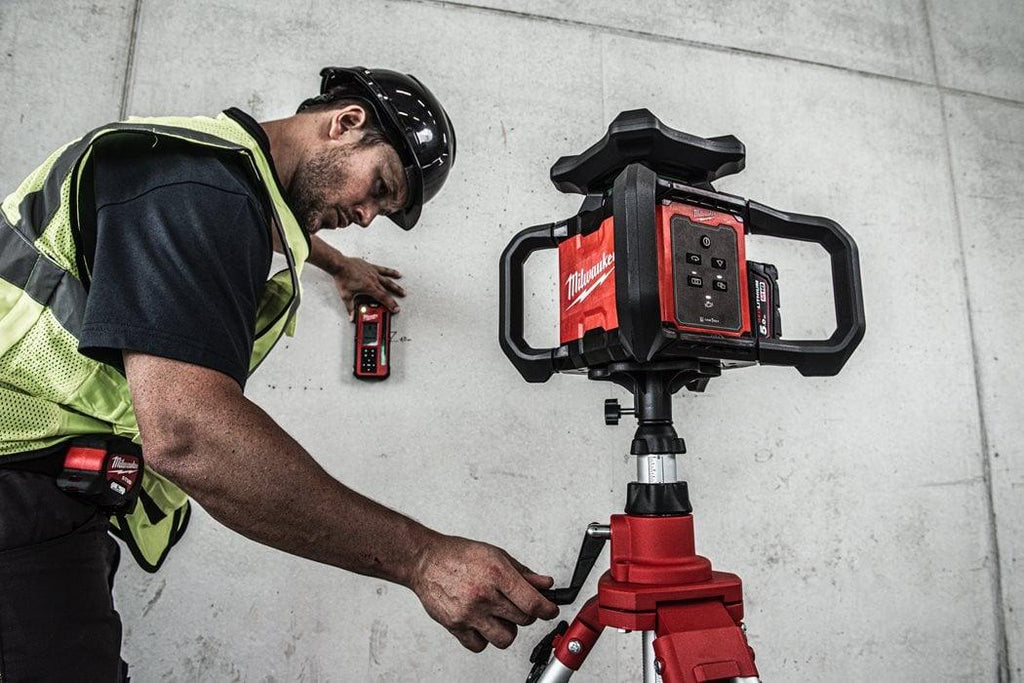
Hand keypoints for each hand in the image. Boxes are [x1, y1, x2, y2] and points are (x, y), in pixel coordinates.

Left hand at [331, 255, 404, 318]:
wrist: (340, 265)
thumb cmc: (343, 277)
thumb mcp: (346, 296)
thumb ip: (350, 307)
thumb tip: (351, 316)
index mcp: (369, 288)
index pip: (383, 298)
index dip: (390, 304)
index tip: (395, 309)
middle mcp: (373, 280)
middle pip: (387, 291)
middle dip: (394, 298)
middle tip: (399, 304)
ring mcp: (373, 273)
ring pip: (388, 281)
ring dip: (396, 287)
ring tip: (402, 291)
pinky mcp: (371, 267)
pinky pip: (383, 270)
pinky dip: (390, 272)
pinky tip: (396, 273)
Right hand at [410, 534, 558, 651]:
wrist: (425, 561)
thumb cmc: (459, 556)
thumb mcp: (496, 555)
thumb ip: (523, 573)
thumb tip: (545, 585)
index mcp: (496, 574)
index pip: (532, 603)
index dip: (547, 609)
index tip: (550, 610)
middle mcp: (483, 595)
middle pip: (522, 620)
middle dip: (525, 614)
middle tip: (518, 605)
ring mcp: (469, 613)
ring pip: (505, 638)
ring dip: (507, 629)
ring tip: (499, 616)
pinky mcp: (455, 626)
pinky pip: (480, 645)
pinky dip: (484, 638)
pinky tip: (482, 622)